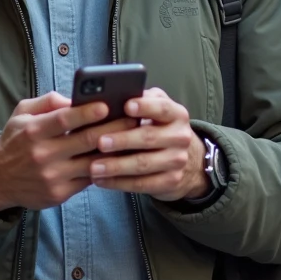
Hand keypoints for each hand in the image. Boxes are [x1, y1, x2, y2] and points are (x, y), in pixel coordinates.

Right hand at [0, 92, 139, 212]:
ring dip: (115, 151)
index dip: (86, 112)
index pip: (63, 120)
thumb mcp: (22, 114)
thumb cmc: (15, 141)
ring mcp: (52, 176)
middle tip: (133, 119)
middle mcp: (42, 155)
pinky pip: (89, 180)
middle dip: (113, 128)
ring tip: (133, 139)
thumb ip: (47, 102)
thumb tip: (74, 98)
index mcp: (33, 131)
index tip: (107, 104)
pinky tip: (119, 159)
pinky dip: (105, 169)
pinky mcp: (59, 194)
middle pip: (85, 141)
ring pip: (92, 162)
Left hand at [87, 88, 209, 201]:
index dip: (144, 106)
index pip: (162, 107)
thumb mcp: (156, 109)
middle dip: (122, 140)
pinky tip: (101, 180)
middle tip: (99, 142)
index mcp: (176, 114)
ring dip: (116, 166)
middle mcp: (180, 137)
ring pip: (143, 164)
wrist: (187, 160)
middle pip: (149, 137)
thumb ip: (141, 99)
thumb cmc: (159, 128)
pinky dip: (118, 183)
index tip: (125, 106)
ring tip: (93, 166)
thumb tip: (113, 95)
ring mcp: (177, 161)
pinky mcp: (170, 181)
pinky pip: (141, 184)